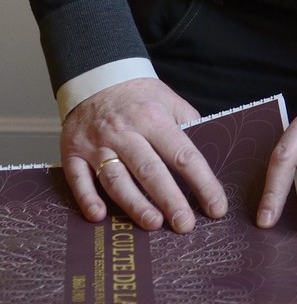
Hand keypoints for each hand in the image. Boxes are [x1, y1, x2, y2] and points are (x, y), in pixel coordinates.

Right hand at [61, 78, 228, 232]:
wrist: (96, 78)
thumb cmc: (139, 97)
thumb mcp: (169, 100)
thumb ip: (189, 125)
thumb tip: (212, 154)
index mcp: (153, 118)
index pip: (183, 154)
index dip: (202, 182)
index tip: (216, 206)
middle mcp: (125, 131)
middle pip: (150, 170)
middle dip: (170, 200)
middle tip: (186, 225)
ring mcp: (97, 144)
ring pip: (116, 179)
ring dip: (134, 204)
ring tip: (154, 224)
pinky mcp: (73, 153)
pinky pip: (79, 180)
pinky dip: (87, 199)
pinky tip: (99, 217)